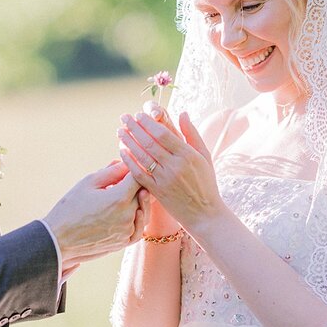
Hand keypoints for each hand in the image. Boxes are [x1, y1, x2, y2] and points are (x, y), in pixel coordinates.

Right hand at [42, 162, 143, 266]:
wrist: (59, 240)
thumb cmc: (70, 208)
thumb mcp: (88, 183)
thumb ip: (110, 172)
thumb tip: (126, 163)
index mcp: (119, 198)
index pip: (138, 177)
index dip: (134, 170)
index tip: (128, 166)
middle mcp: (127, 216)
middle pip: (144, 194)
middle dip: (137, 184)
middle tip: (127, 179)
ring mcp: (127, 231)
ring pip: (143, 211)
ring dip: (139, 201)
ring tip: (127, 194)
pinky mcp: (123, 243)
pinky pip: (138, 229)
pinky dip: (137, 219)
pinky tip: (130, 212)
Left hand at [117, 110, 227, 230]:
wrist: (204, 214)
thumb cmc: (206, 182)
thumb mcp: (204, 156)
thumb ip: (192, 134)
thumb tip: (183, 113)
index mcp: (188, 155)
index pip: (163, 133)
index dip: (148, 123)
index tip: (139, 115)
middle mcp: (175, 166)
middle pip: (149, 142)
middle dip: (134, 128)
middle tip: (124, 118)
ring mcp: (165, 179)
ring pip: (141, 157)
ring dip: (128, 142)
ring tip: (120, 132)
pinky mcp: (157, 191)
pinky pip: (139, 174)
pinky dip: (129, 162)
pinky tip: (122, 152)